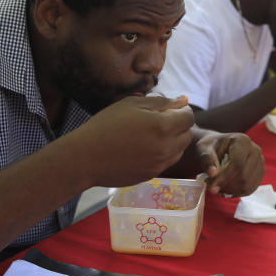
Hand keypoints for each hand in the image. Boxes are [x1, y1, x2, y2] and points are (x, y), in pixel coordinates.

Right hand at [74, 95, 193, 187]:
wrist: (86, 158)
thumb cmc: (106, 125)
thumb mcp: (132, 104)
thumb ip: (162, 102)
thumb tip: (183, 100)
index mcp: (162, 126)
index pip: (189, 116)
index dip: (181, 110)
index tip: (168, 108)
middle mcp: (166, 147)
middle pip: (187, 134)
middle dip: (179, 125)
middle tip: (159, 120)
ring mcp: (160, 164)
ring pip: (180, 149)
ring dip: (173, 140)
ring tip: (151, 134)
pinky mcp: (152, 174)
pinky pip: (167, 161)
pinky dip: (164, 153)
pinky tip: (145, 147)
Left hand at [194, 131, 264, 195]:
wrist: (220, 147)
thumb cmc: (212, 146)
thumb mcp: (204, 149)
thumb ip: (207, 160)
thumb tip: (213, 174)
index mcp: (242, 141)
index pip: (237, 163)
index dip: (224, 178)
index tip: (212, 188)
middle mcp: (255, 150)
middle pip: (244, 176)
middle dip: (226, 186)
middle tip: (211, 187)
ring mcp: (260, 162)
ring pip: (247, 185)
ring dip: (231, 191)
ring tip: (218, 187)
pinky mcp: (260, 172)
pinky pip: (250, 189)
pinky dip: (237, 192)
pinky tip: (226, 189)